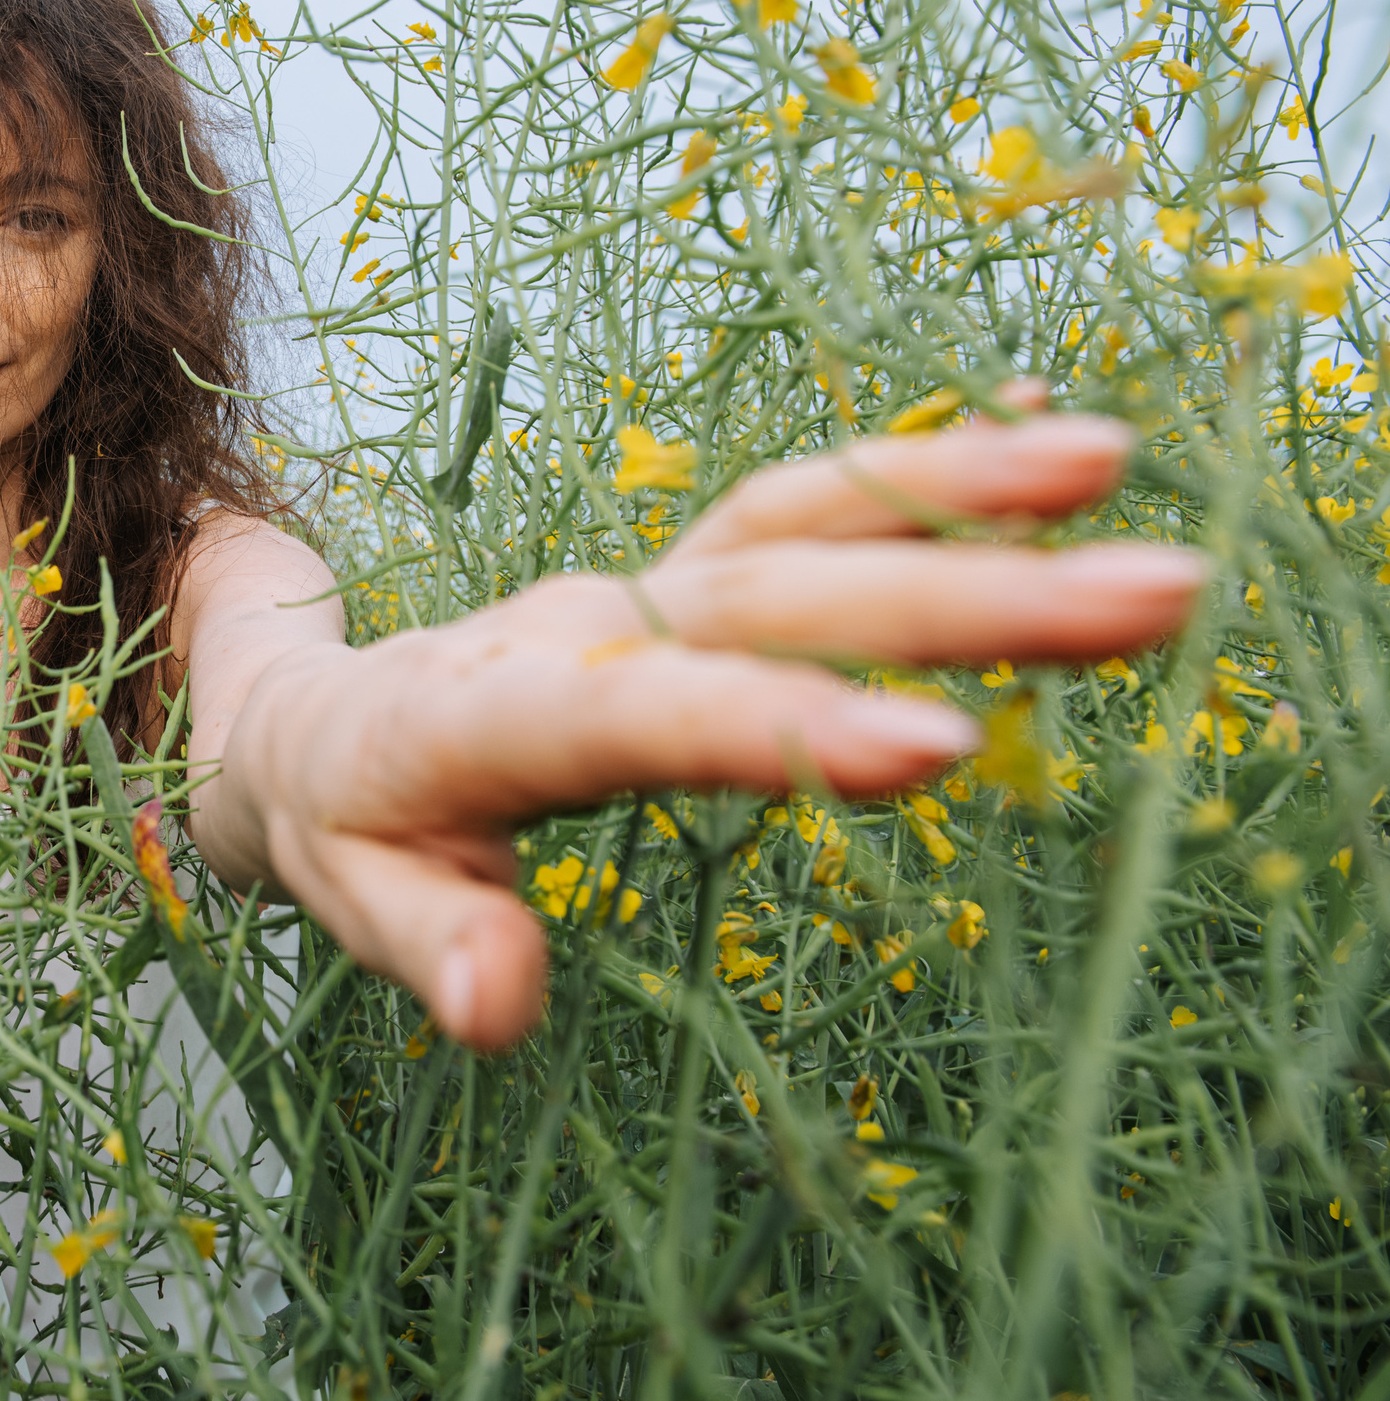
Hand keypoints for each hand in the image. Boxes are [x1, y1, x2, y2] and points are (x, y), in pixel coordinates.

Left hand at [226, 412, 1206, 1051]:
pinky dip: (913, 475)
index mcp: (485, 710)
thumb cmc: (338, 822)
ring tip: (1113, 463)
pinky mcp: (679, 584)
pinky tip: (1039, 442)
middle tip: (1151, 591)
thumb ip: (431, 943)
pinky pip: (799, 511)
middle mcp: (577, 626)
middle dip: (956, 594)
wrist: (300, 714)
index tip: (932, 746)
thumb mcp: (351, 895)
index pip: (639, 713)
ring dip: (954, 493)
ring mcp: (635, 591)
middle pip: (769, 595)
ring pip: (798, 522)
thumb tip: (493, 1007)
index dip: (774, 722)